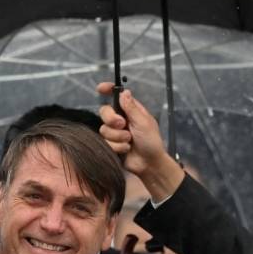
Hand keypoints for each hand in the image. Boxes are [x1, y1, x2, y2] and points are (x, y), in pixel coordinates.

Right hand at [96, 83, 183, 199]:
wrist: (149, 164)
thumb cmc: (151, 142)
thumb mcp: (143, 122)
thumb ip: (131, 108)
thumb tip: (124, 92)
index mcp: (131, 110)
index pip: (117, 96)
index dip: (108, 90)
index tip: (100, 89)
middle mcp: (121, 119)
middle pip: (104, 111)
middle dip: (111, 119)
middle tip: (123, 125)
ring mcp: (115, 132)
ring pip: (104, 129)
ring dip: (118, 137)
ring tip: (129, 142)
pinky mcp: (111, 145)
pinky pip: (105, 142)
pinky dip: (117, 147)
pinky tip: (126, 150)